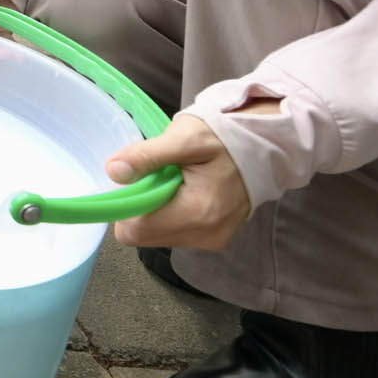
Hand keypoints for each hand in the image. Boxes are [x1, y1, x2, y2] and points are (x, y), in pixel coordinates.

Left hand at [107, 113, 257, 251]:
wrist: (264, 146)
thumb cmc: (222, 137)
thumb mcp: (183, 137)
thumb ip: (147, 156)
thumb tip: (113, 171)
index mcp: (196, 213)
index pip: (135, 231)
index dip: (125, 206)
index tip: (135, 180)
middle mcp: (205, 236)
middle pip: (145, 235)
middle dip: (142, 207)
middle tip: (159, 176)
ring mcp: (212, 240)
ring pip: (158, 235)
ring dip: (157, 210)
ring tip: (177, 181)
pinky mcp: (215, 239)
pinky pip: (176, 233)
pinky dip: (173, 214)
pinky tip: (187, 191)